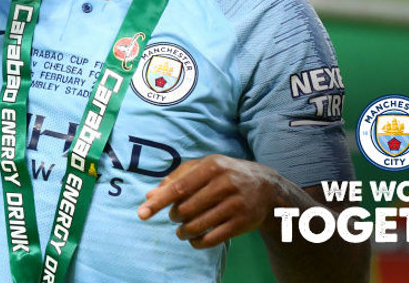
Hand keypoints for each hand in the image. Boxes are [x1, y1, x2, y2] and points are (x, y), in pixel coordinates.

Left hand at [137, 154, 281, 248]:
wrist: (266, 187)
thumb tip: (150, 196)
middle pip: (186, 209)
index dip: (159, 202)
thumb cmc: (225, 175)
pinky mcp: (243, 223)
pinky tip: (195, 240)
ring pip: (198, 226)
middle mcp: (225, 183)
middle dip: (174, 217)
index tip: (142, 213)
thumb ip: (175, 179)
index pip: (179, 187)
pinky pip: (213, 239)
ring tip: (182, 231)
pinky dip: (198, 242)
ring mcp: (235, 204)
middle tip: (175, 217)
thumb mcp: (203, 168)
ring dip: (184, 232)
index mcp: (212, 166)